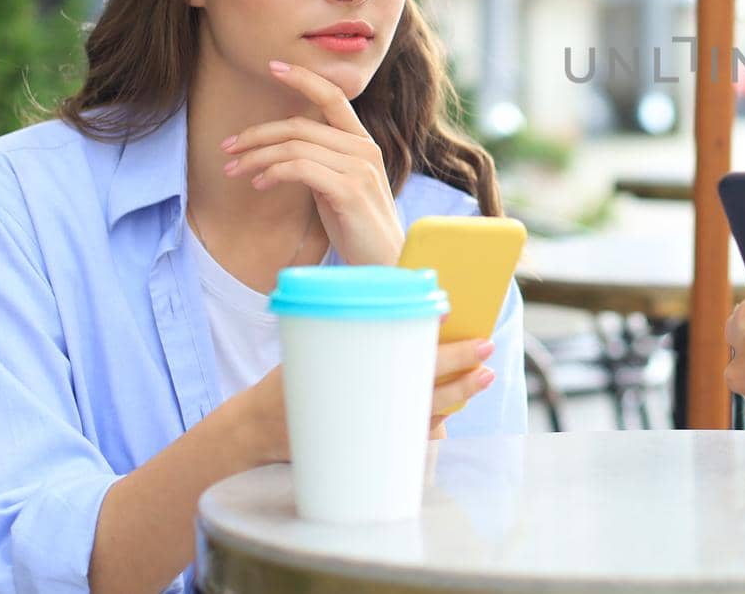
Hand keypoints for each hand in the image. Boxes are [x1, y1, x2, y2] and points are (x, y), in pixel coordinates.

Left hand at [221, 60, 401, 264]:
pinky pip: (300, 168)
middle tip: (227, 147)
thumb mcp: (339, 185)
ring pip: (294, 146)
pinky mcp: (349, 190)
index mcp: (363, 143)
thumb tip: (284, 150)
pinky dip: (272, 172)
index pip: (334, 97)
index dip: (304, 78)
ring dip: (256, 157)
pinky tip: (259, 184)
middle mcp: (364, 149)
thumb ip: (323, 162)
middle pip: (300, 125)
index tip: (274, 66)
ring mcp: (358, 168)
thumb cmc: (357, 226)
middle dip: (256, 134)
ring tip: (233, 170)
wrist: (385, 263)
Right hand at [232, 337, 496, 464]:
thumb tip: (402, 300)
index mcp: (348, 375)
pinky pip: (414, 433)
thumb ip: (354, 329)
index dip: (431, 339)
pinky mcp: (372, 445)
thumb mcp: (312, 347)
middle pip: (423, 382)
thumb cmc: (289, 381)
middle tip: (486, 348)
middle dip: (459, 365)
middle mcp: (363, 403)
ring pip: (428, 412)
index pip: (401, 355)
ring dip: (460, 393)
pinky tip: (458, 404)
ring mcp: (370, 429)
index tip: (451, 315)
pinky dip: (439, 419)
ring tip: (484, 376)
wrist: (258, 430)